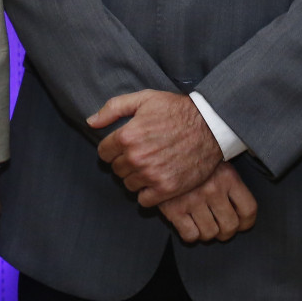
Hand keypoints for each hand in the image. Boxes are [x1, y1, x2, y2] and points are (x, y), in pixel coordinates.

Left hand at [88, 89, 222, 205]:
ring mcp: (152, 175)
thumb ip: (113, 109)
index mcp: (127, 136)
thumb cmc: (177, 110)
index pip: (103, 153)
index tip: (126, 145)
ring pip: (129, 185)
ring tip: (151, 165)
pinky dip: (147, 193)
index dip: (113, 148)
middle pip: (116, 169)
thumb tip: (90, 122)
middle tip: (142, 154)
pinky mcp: (167, 189)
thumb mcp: (144, 99)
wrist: (210, 125)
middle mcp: (137, 157)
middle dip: (125, 162)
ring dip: (136, 177)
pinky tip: (157, 180)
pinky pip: (144, 201)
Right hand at [157, 163, 257, 242]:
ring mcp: (193, 200)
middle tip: (219, 225)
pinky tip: (188, 223)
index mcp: (228, 176)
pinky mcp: (174, 209)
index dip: (246, 222)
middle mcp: (213, 189)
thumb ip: (231, 183)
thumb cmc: (192, 158)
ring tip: (202, 222)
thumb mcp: (217, 162)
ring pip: (210, 233)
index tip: (241, 223)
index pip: (248, 210)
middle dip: (226, 231)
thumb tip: (243, 212)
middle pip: (230, 226)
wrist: (161, 150)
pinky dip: (191, 234)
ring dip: (207, 232)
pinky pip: (190, 235)